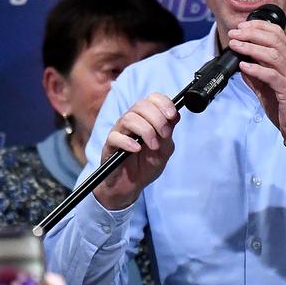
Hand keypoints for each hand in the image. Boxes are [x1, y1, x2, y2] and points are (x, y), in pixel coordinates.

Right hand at [94, 93, 178, 209]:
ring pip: (129, 118)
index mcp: (146, 118)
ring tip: (153, 146)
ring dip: (146, 131)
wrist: (132, 185)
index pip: (152, 99)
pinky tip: (137, 150)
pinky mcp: (110, 145)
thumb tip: (176, 115)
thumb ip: (169, 132)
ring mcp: (119, 131)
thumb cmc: (147, 165)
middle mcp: (132, 120)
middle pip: (141, 105)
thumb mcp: (165, 149)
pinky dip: (128, 142)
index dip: (163, 103)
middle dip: (157, 118)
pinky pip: (115, 137)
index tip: (172, 115)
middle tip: (164, 135)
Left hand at [228, 20, 285, 157]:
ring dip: (251, 48)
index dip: (258, 27)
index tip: (241, 26)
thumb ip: (256, 74)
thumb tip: (240, 63)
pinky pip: (272, 75)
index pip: (277, 33)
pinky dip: (256, 69)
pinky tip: (244, 67)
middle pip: (274, 40)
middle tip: (234, 35)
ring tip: (236, 46)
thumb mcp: (267, 86)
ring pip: (273, 55)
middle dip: (251, 34)